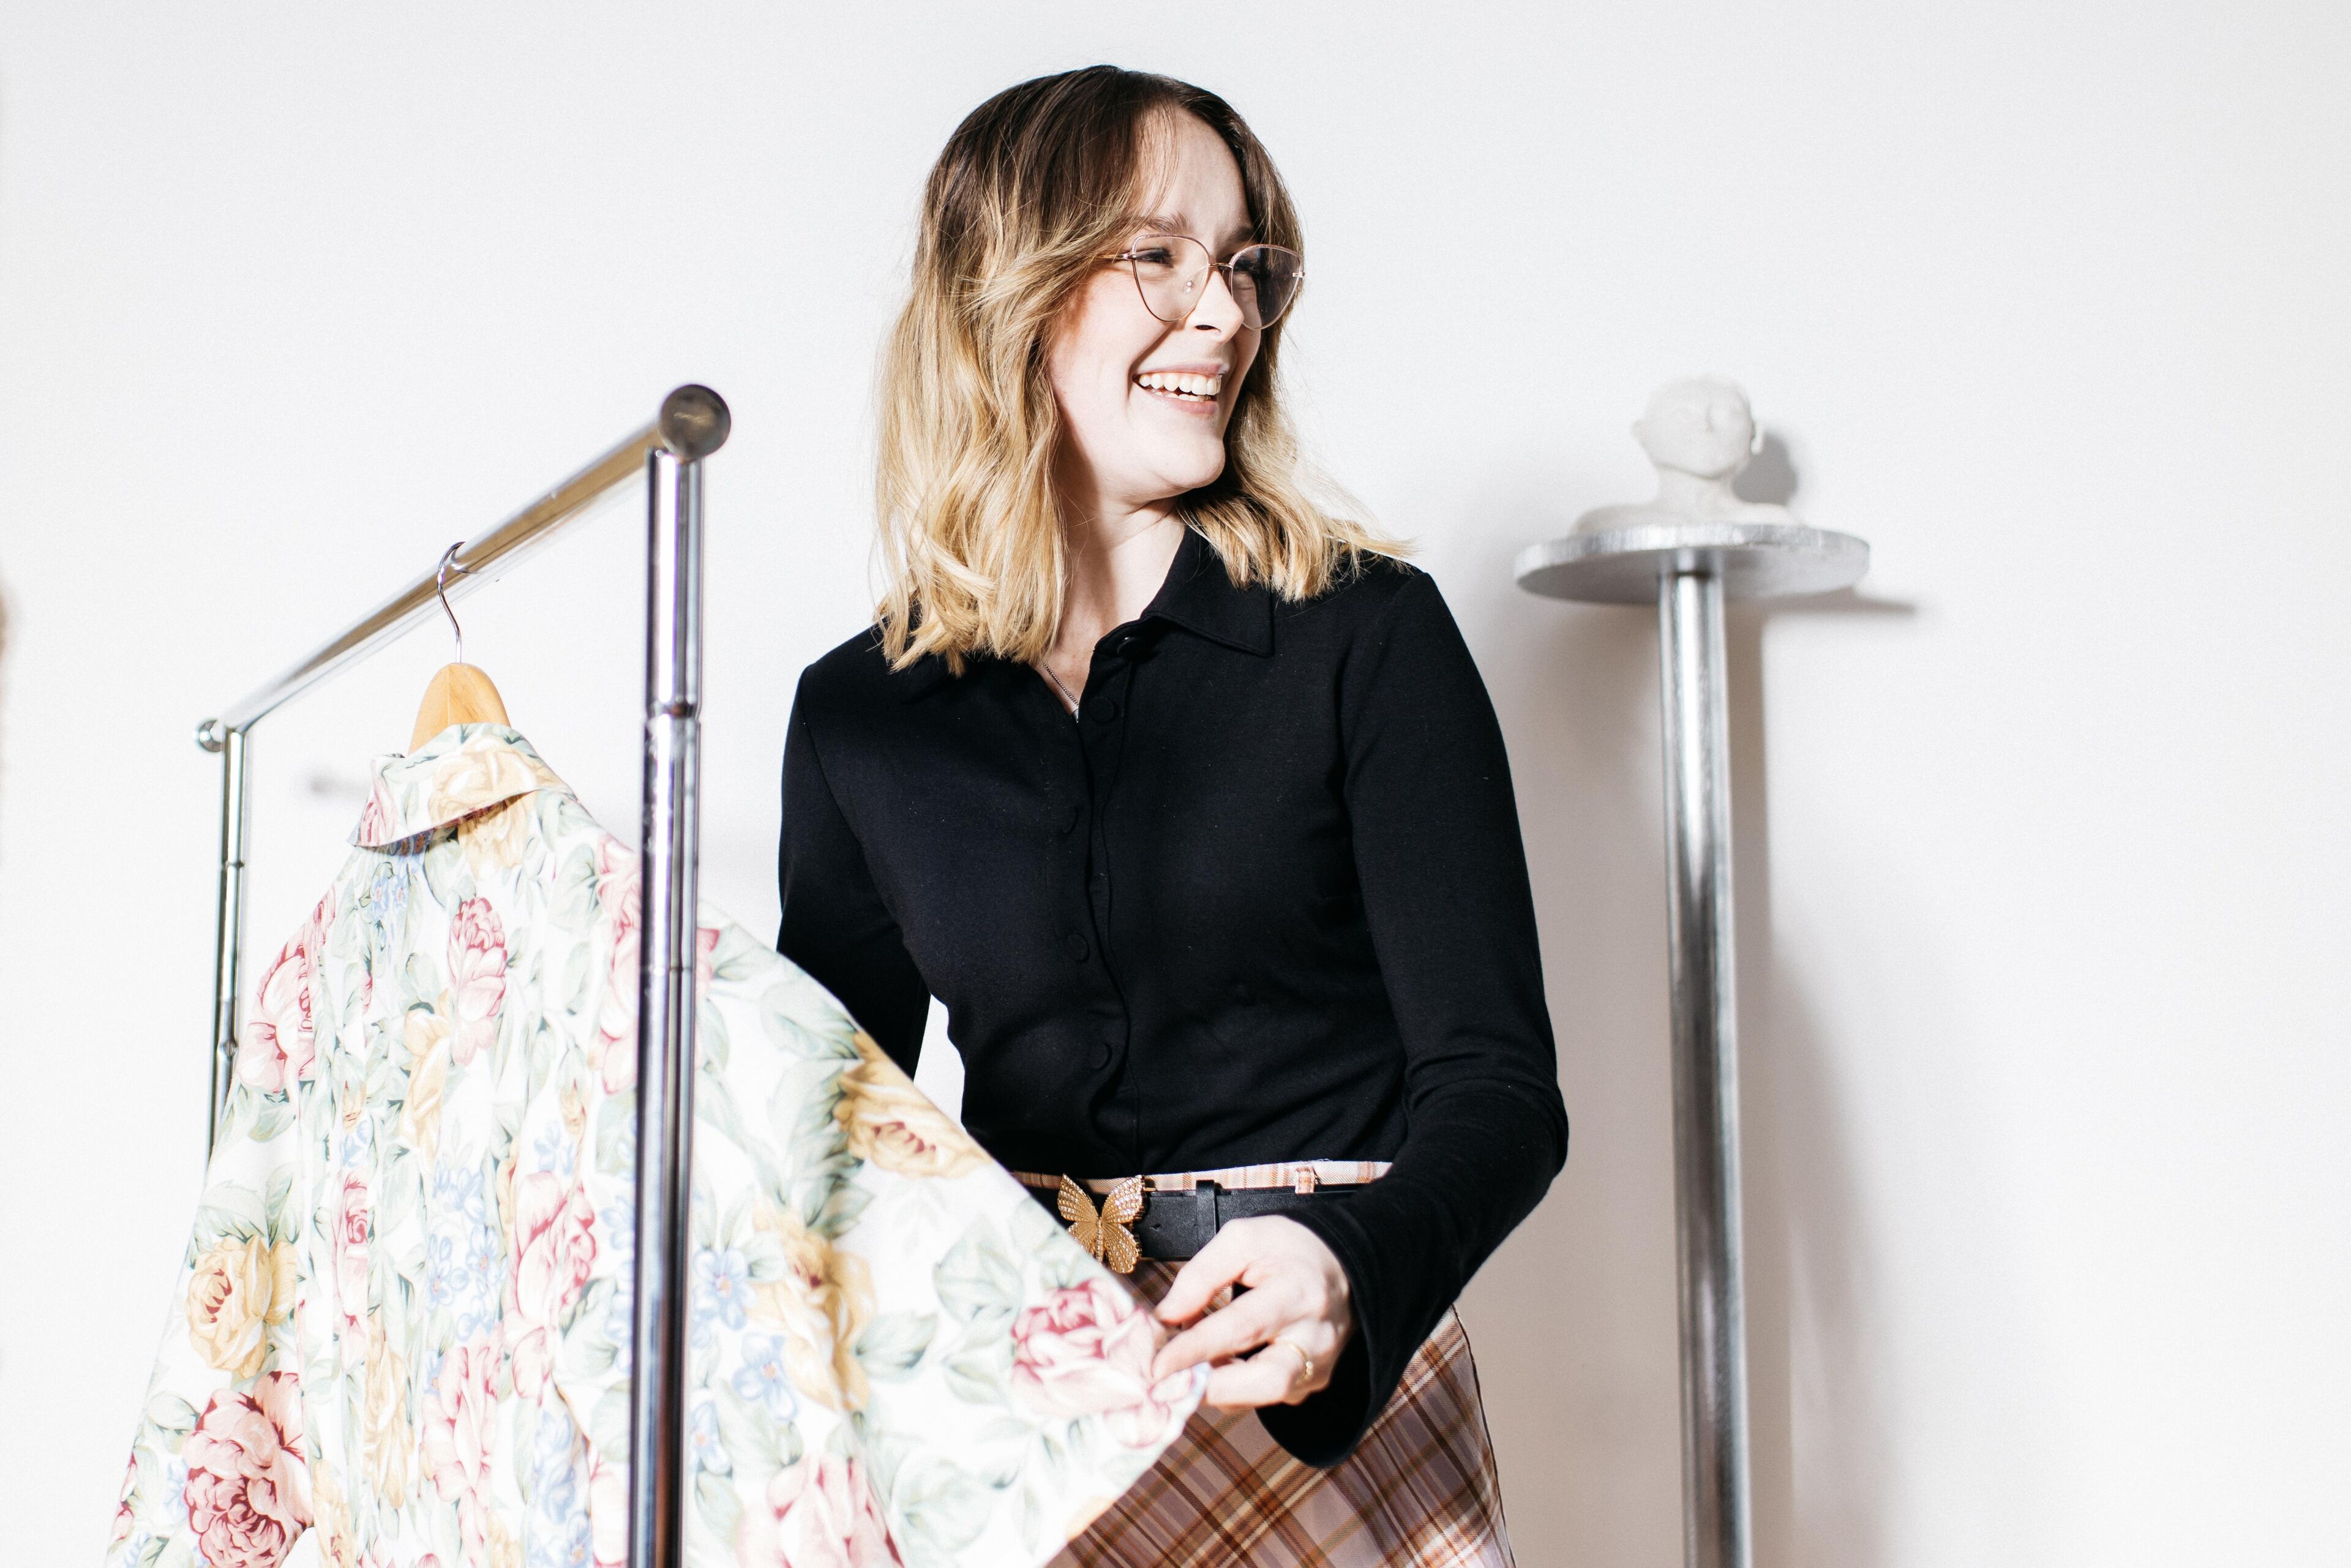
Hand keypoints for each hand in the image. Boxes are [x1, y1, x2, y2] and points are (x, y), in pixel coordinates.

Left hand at [1147, 1215, 1352, 1408]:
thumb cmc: (1287, 1249)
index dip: (1196, 1349)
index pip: (1243, 1326)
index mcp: (1299, 1292)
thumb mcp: (1243, 1239)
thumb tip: (1166, 1317)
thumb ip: (1201, 1275)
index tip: (1157, 1365)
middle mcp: (1316, 1337)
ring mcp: (1318, 1367)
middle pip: (1266, 1381)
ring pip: (1261, 1397)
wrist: (1342, 1265)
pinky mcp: (1310, 1384)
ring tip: (1191, 1361)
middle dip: (1212, 1386)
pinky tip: (1216, 1363)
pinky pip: (1262, 1397)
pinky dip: (1231, 1386)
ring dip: (1217, 1386)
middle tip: (1168, 1381)